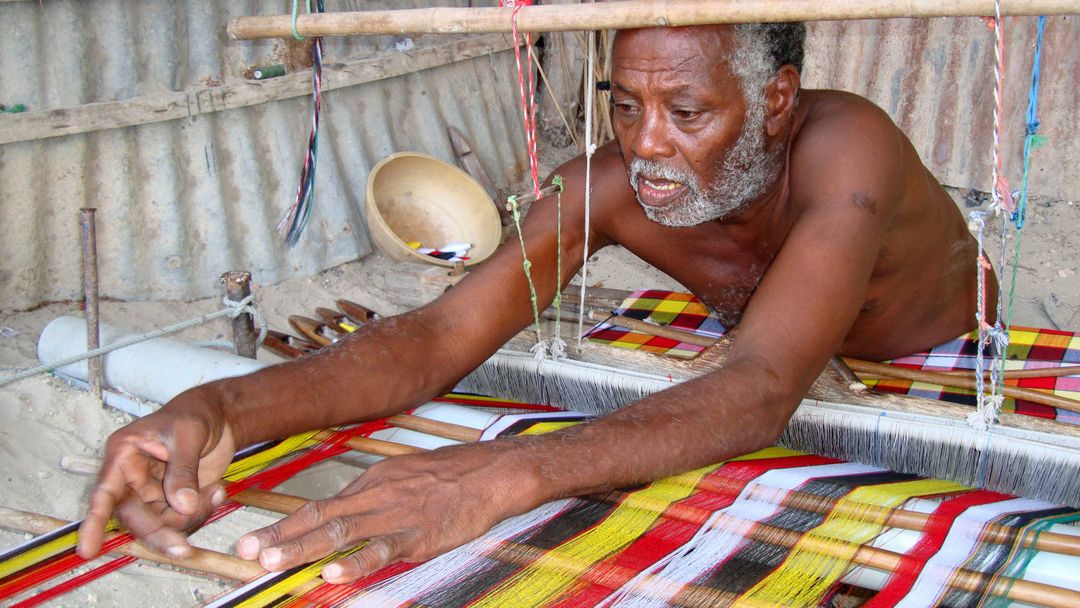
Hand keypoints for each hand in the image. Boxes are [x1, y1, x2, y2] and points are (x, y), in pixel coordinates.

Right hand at [77, 391, 236, 559]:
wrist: (218, 417)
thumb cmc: (194, 414)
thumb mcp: (188, 435)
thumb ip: (183, 470)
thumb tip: (182, 506)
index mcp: (123, 455)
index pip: (105, 493)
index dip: (94, 522)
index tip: (87, 549)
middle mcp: (131, 478)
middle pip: (135, 517)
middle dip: (160, 534)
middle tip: (183, 550)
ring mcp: (151, 492)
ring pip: (161, 524)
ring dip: (189, 519)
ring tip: (215, 491)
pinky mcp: (172, 501)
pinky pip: (181, 520)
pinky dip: (201, 512)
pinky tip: (217, 491)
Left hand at [236, 442, 535, 582]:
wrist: (493, 472)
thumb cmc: (452, 476)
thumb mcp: (405, 476)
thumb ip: (374, 497)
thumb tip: (345, 518)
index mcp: (372, 483)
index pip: (319, 507)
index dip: (284, 526)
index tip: (254, 541)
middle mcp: (377, 496)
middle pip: (319, 518)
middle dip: (280, 537)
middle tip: (246, 553)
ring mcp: (396, 515)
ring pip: (341, 533)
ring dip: (303, 548)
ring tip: (273, 562)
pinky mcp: (419, 535)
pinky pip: (383, 550)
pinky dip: (356, 562)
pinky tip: (334, 571)